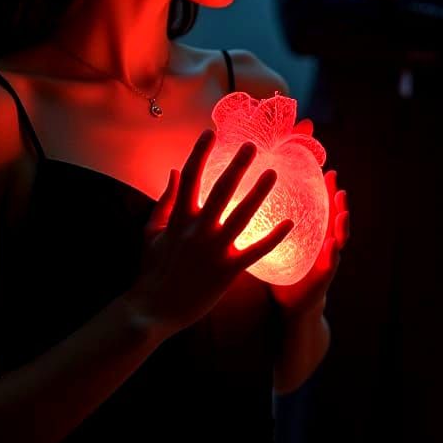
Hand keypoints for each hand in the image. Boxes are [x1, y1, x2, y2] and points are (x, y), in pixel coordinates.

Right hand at [131, 129, 294, 335]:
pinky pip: (256, 250)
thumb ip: (165, 201)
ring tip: (273, 173)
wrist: (152, 310)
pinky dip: (274, 237)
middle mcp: (198, 229)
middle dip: (238, 164)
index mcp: (179, 218)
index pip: (191, 177)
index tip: (211, 132)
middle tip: (252, 145)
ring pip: (243, 214)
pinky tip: (291, 223)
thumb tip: (175, 171)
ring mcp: (214, 249)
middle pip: (222, 189)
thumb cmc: (151, 271)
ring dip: (259, 192)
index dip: (201, 152)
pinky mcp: (227, 270)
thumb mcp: (152, 232)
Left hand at [269, 168, 349, 318]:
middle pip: (333, 215)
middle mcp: (322, 242)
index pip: (319, 206)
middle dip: (337, 198)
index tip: (323, 168)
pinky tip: (333, 244)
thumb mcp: (274, 248)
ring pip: (339, 237)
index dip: (322, 188)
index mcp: (311, 233)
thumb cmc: (282, 275)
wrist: (292, 308)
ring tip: (342, 211)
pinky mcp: (324, 278)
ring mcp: (327, 259)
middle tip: (336, 180)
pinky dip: (333, 253)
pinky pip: (330, 263)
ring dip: (342, 223)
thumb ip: (264, 230)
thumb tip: (238, 206)